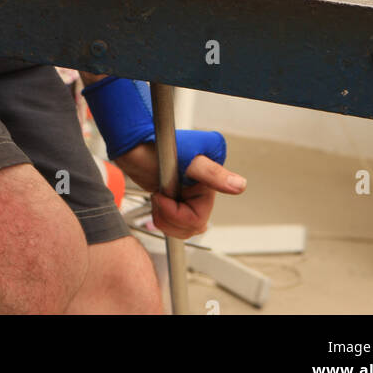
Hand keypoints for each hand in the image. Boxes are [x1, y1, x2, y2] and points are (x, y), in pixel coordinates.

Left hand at [114, 141, 246, 240]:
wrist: (132, 144)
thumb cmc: (156, 146)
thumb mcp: (186, 159)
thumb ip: (213, 174)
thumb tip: (240, 185)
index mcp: (211, 179)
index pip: (198, 218)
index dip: (177, 214)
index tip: (162, 198)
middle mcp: (203, 187)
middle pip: (192, 226)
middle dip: (170, 217)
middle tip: (158, 197)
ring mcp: (190, 194)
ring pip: (184, 228)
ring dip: (164, 218)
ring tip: (157, 196)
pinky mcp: (178, 198)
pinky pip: (175, 223)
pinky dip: (162, 217)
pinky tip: (157, 198)